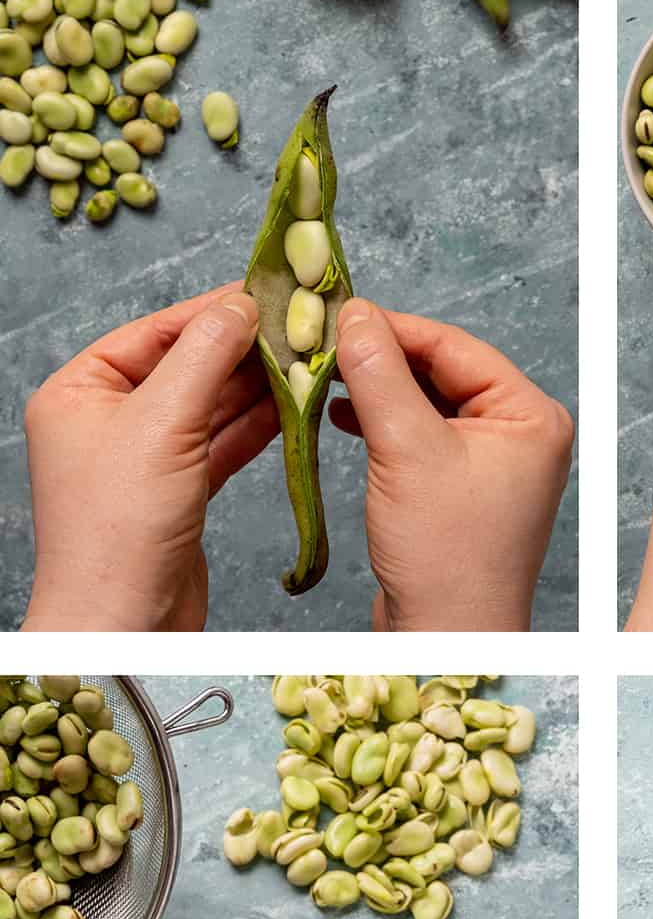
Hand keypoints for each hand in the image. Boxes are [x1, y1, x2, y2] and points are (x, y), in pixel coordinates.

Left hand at [22, 287, 277, 631]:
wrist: (124, 623)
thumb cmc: (118, 531)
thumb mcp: (163, 425)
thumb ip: (204, 357)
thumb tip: (240, 306)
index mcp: (80, 391)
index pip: (155, 331)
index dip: (212, 311)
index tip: (267, 295)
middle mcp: (107, 419)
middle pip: (186, 364)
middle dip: (242, 350)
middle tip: (298, 328)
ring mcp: (144, 457)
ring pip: (210, 405)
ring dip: (257, 387)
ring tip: (307, 363)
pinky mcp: (178, 491)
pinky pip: (221, 443)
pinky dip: (257, 427)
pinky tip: (293, 408)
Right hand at [331, 301, 573, 630]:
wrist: (446, 637)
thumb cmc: (446, 557)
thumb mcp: (406, 451)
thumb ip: (379, 375)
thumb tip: (354, 315)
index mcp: (530, 416)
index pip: (454, 346)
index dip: (392, 327)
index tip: (336, 313)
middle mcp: (521, 433)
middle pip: (440, 369)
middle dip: (381, 357)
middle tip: (322, 341)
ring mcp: (493, 461)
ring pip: (426, 400)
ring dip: (377, 388)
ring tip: (325, 376)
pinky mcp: (461, 486)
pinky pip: (420, 433)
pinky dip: (382, 421)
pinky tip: (343, 413)